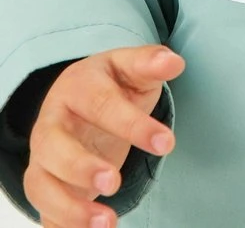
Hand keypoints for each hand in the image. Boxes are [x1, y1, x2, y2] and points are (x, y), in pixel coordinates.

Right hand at [22, 43, 184, 227]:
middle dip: (82, 167)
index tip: (167, 143)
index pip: (101, 103)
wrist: (77, 97)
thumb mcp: (129, 67)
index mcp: (77, 85)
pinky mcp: (42, 182)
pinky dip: (62, 223)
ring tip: (108, 222)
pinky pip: (43, 208)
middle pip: (54, 145)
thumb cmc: (111, 84)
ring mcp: (42, 155)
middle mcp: (52, 120)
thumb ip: (150, 63)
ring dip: (71, 207)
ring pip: (41, 183)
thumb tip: (175, 62)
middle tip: (115, 183)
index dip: (132, 124)